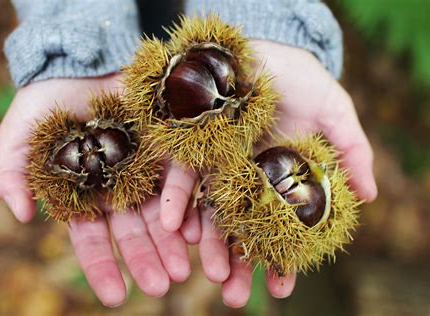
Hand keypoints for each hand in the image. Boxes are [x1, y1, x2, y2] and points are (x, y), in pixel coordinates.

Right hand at [0, 75, 196, 305]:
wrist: (82, 65)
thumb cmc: (47, 102)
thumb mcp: (21, 133)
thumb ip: (13, 171)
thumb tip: (21, 214)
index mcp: (86, 194)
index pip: (94, 238)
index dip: (103, 266)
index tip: (116, 296)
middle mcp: (120, 188)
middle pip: (134, 231)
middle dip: (146, 259)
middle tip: (160, 287)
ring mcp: (146, 169)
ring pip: (162, 212)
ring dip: (173, 241)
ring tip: (185, 269)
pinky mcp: (168, 147)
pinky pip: (182, 177)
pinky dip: (188, 202)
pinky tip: (198, 229)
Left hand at [159, 40, 377, 306]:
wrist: (261, 49)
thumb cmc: (300, 80)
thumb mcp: (334, 112)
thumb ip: (351, 152)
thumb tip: (372, 197)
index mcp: (278, 178)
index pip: (278, 228)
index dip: (280, 259)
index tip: (280, 288)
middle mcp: (245, 178)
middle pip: (240, 229)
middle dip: (236, 264)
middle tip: (234, 297)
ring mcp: (216, 164)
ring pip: (209, 211)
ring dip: (206, 244)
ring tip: (207, 275)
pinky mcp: (191, 145)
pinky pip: (182, 177)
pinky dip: (178, 201)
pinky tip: (176, 228)